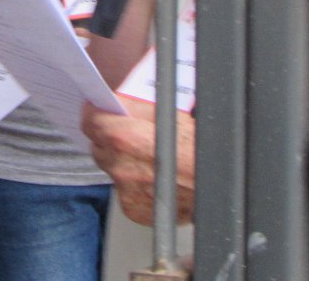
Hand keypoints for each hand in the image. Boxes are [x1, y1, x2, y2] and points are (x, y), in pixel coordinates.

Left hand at [81, 99, 194, 224]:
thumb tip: (116, 100)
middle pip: (100, 145)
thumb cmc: (199, 150)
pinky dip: (134, 183)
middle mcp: (121, 167)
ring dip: (124, 161)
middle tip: (133, 134)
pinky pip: (124, 190)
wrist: (218, 184)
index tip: (101, 111)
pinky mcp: (134, 208)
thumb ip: (133, 106)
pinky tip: (153, 177)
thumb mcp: (167, 113)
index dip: (97, 114)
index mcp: (124, 139)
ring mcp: (126, 191)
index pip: (91, 121)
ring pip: (112, 168)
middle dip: (111, 138)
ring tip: (150, 158)